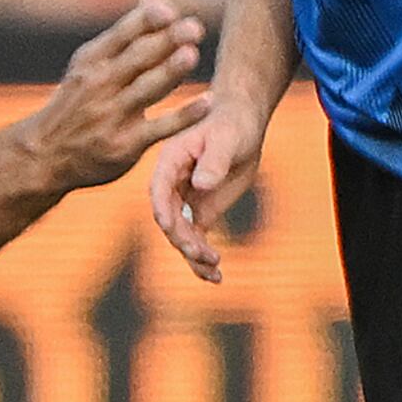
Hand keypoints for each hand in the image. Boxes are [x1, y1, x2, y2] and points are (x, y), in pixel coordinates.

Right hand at [17, 0, 208, 192]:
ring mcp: (112, 115)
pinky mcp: (125, 145)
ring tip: (192, 55)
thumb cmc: (77, 101)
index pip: (122, 35)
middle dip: (166, 42)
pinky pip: (160, 128)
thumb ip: (127, 32)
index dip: (145, 21)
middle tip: (194, 28)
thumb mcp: (91, 64)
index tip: (169, 9)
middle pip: (137, 59)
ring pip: (146, 89)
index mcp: (92, 60)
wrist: (44, 155)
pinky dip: (184, 116)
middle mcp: (100, 85)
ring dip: (170, 72)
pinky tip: (207, 103)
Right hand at [147, 81, 270, 283]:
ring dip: (193, 256)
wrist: (243, 125)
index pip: (159, 191)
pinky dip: (203, 259)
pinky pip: (196, 240)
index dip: (163, 212)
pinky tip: (216, 276)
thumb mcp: (227, 138)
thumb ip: (214, 160)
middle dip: (182, 239)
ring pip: (181, 236)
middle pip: (168, 220)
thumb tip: (200, 184)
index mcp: (170, 163)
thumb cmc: (232, 124)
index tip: (172, 229)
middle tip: (203, 253)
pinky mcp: (200, 212)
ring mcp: (185, 201)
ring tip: (214, 270)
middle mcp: (172, 185)